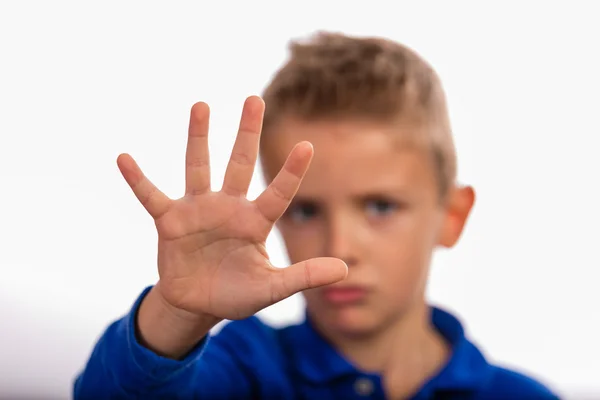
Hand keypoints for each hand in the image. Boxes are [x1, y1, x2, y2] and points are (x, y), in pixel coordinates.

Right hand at [117, 96, 346, 320]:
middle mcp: (229, 208)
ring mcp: (198, 211)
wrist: (198, 303)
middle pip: (240, 164)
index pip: (278, 193)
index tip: (307, 145)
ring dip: (199, 138)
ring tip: (202, 105)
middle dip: (247, 133)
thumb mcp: (271, 288)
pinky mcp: (170, 221)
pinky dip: (138, 179)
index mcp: (255, 222)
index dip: (291, 172)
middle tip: (254, 99)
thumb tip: (344, 269)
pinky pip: (152, 195)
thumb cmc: (237, 292)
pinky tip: (124, 158)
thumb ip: (303, 276)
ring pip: (199, 167)